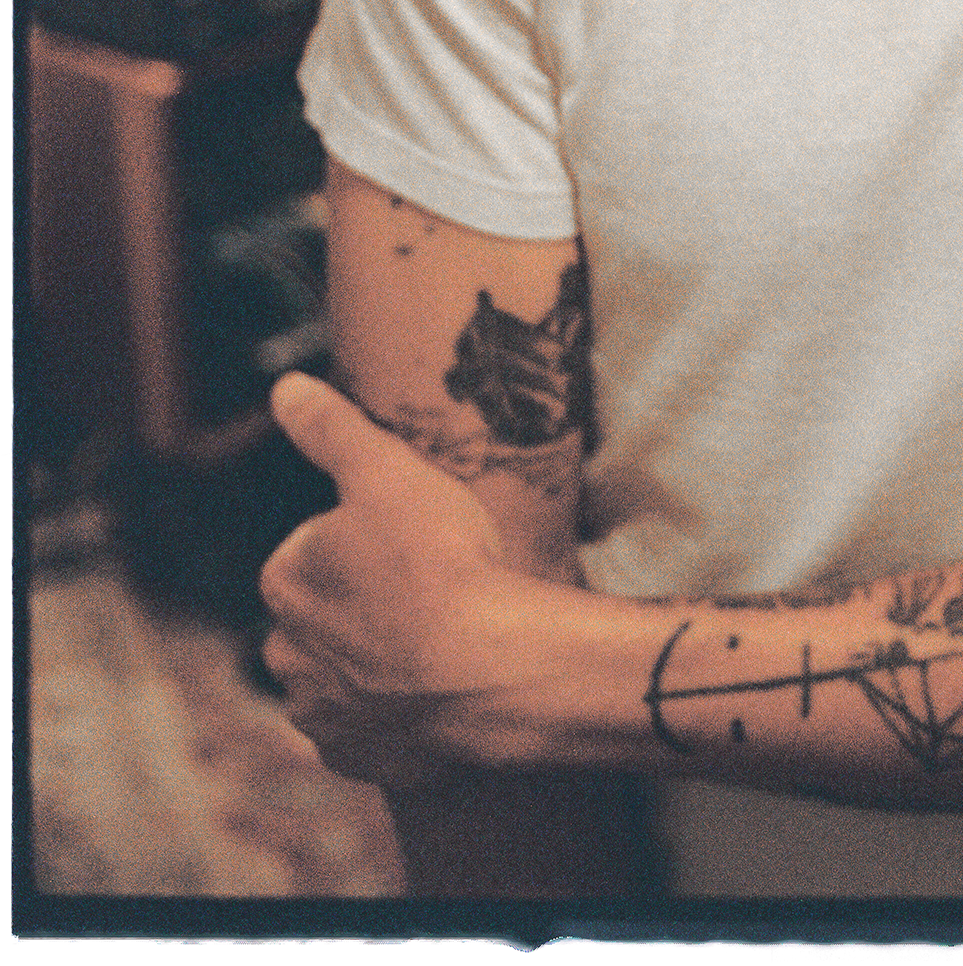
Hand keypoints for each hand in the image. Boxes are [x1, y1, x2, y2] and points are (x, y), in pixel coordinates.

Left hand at [260, 370, 531, 785]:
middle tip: (429, 590)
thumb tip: (284, 389)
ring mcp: (323, 715)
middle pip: (324, 617)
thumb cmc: (441, 560)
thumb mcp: (386, 469)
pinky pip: (374, 731)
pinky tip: (439, 689)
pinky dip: (399, 714)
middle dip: (364, 606)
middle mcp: (287, 655)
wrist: (489, 669)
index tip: (413, 541)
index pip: (315, 550)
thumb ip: (331, 429)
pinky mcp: (362, 762)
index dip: (368, 540)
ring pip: (345, 677)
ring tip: (439, 640)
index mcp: (285, 581)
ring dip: (377, 663)